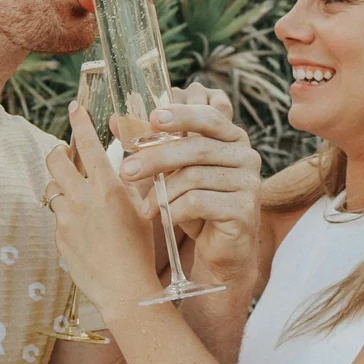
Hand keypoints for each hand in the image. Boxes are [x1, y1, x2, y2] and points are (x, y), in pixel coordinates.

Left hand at [45, 105, 162, 322]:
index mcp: (108, 187)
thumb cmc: (141, 249)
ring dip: (61, 185)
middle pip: (55, 160)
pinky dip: (67, 215)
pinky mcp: (59, 237)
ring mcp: (67, 219)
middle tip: (65, 153)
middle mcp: (83, 199)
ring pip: (52, 188)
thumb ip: (134, 182)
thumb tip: (130, 162)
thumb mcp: (144, 209)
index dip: (79, 121)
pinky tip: (84, 229)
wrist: (125, 289)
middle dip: (58, 151)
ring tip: (77, 194)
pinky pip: (57, 217)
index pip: (87, 143)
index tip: (74, 108)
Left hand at [119, 85, 261, 290]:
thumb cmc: (196, 204)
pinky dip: (174, 210)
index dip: (181, 115)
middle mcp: (246, 156)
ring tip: (146, 208)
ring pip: (194, 177)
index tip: (153, 118)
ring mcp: (249, 182)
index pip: (208, 116)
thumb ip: (150, 144)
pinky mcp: (244, 210)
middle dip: (156, 158)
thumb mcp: (173, 171)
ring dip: (162, 193)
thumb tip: (114, 121)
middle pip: (196, 148)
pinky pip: (199, 202)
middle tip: (127, 171)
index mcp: (231, 138)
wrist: (222, 248)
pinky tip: (164, 218)